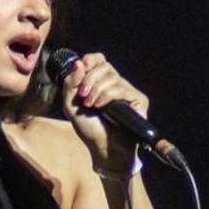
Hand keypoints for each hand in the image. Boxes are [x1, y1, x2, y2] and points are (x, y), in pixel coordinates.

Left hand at [60, 53, 148, 174]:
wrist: (103, 148)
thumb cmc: (89, 128)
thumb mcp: (71, 106)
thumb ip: (70, 84)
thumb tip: (78, 63)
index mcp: (100, 82)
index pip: (99, 59)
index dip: (90, 60)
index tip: (82, 67)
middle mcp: (115, 83)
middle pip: (104, 66)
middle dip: (89, 79)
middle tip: (82, 95)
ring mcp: (127, 91)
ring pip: (112, 77)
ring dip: (97, 91)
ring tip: (91, 105)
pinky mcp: (138, 99)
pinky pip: (121, 89)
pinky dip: (107, 96)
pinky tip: (101, 107)